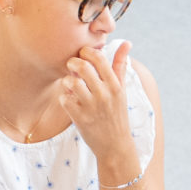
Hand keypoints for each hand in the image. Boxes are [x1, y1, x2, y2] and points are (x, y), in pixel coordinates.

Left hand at [52, 42, 142, 187]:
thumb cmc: (117, 114)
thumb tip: (126, 43)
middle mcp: (104, 95)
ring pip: (71, 82)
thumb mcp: (122, 90)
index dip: (87, 52)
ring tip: (71, 85)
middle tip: (72, 66)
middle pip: (82, 67)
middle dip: (73, 63)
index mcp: (115, 86)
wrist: (115, 146)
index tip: (83, 55)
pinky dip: (64, 97)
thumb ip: (120, 65)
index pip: (99, 58)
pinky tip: (70, 100)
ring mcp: (91, 107)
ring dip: (67, 81)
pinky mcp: (80, 118)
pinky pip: (64, 99)